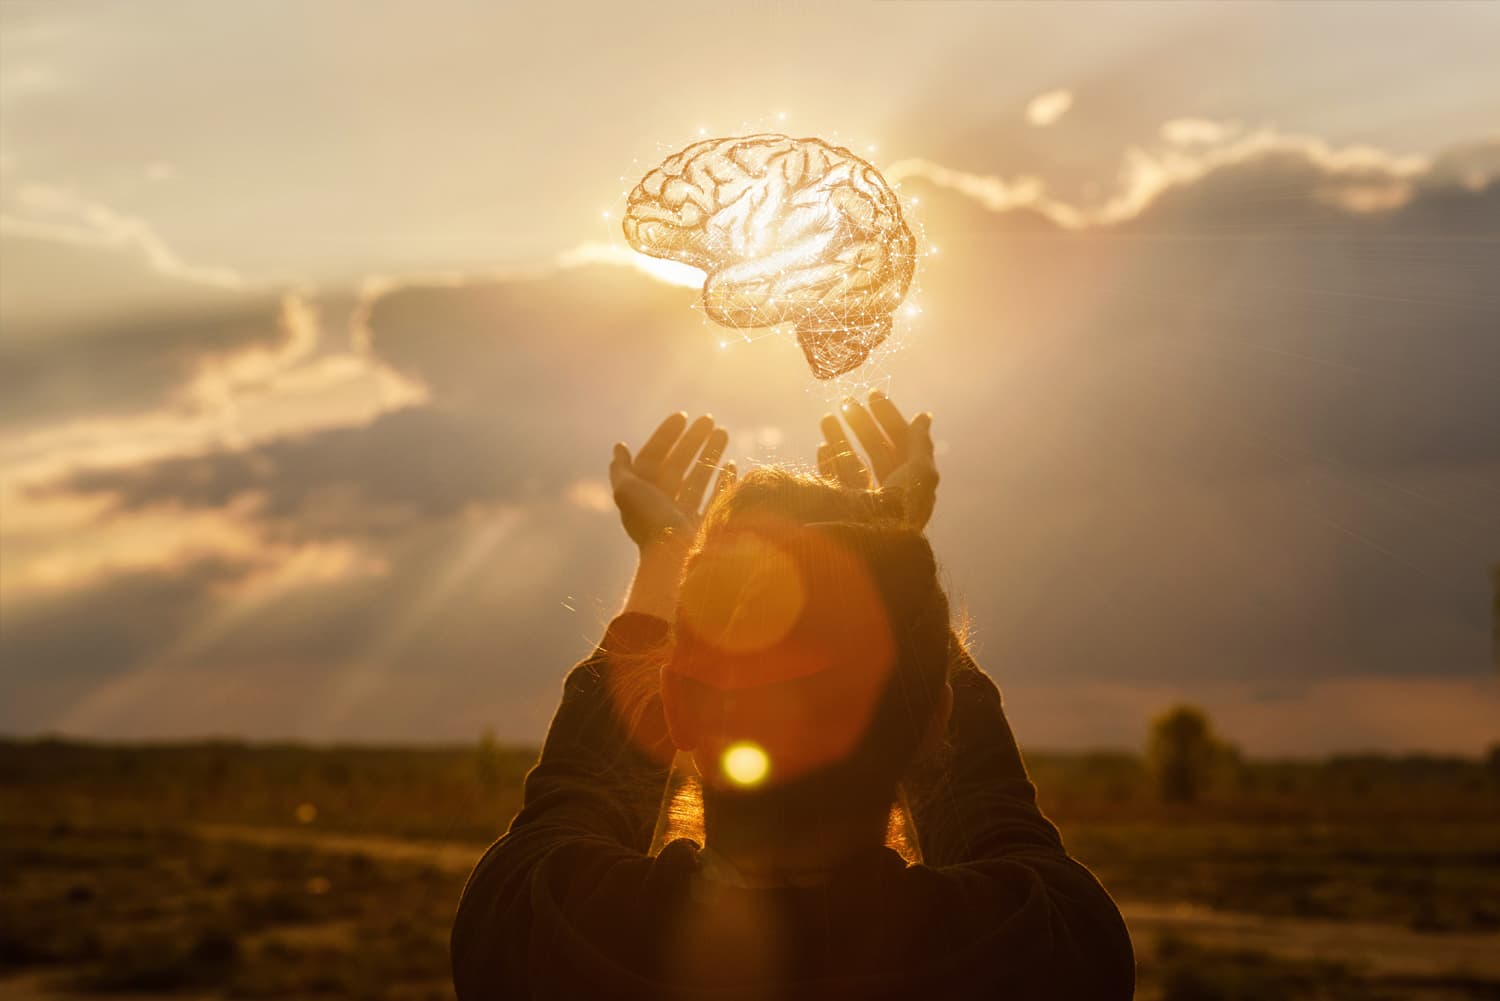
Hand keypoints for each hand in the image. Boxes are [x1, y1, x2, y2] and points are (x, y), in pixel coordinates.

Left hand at [610, 413, 736, 552]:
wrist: (675, 561)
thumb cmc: (651, 524)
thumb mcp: (627, 492)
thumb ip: (622, 470)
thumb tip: (619, 448)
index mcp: (645, 494)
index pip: (654, 456)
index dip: (666, 435)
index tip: (683, 417)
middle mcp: (664, 503)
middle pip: (679, 464)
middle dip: (693, 441)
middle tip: (710, 419)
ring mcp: (687, 514)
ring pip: (700, 477)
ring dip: (711, 454)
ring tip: (724, 432)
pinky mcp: (707, 525)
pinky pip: (717, 498)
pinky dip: (724, 480)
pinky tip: (733, 463)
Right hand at [818, 391, 937, 528]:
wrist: (874, 544)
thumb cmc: (901, 507)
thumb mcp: (920, 471)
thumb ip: (920, 443)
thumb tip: (924, 417)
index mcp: (910, 483)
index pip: (900, 443)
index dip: (889, 418)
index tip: (872, 395)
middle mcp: (887, 492)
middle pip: (875, 450)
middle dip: (862, 424)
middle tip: (846, 400)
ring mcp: (862, 501)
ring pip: (851, 461)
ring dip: (839, 437)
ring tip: (826, 416)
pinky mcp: (841, 510)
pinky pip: (833, 480)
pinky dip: (828, 462)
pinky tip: (822, 445)